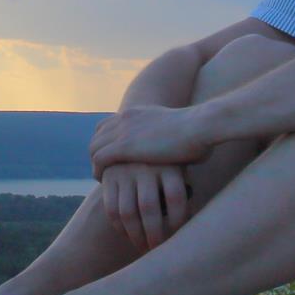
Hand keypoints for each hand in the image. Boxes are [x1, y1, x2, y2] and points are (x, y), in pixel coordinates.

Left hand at [89, 104, 208, 178]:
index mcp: (137, 112)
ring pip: (93, 147)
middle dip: (97, 152)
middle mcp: (126, 118)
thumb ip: (171, 136)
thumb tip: (183, 150)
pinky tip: (104, 182)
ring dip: (96, 163)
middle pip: (97, 135)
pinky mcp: (124, 146)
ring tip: (103, 179)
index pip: (108, 124)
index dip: (106, 140)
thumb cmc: (200, 131)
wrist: (201, 126)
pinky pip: (98, 159)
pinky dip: (98, 171)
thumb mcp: (179, 129)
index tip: (112, 157)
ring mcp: (123, 131)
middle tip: (104, 170)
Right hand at [100, 162, 192, 252]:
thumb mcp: (180, 173)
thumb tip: (191, 231)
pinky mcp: (108, 177)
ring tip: (144, 249)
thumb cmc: (170, 170)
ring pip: (128, 212)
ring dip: (136, 236)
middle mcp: (145, 164)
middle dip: (154, 235)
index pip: (175, 197)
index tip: (179, 240)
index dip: (177, 223)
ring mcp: (124, 170)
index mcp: (169, 164)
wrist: (140, 147)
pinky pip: (112, 210)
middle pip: (149, 208)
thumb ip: (184, 196)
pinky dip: (120, 228)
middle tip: (158, 251)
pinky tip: (130, 236)